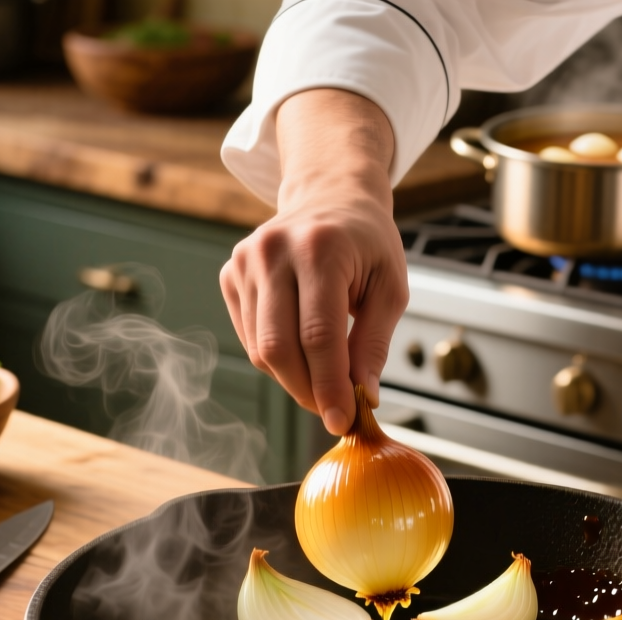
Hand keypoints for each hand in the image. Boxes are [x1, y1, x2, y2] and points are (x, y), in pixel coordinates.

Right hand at [220, 89, 406, 434]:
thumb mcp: (391, 287)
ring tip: (325, 381)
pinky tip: (303, 351)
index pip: (319, 336)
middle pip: (279, 348)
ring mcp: (244, 262)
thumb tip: (364, 397)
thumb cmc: (367, 243)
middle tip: (334, 411)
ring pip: (261, 349)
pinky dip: (278, 359)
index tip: (344, 421)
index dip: (330, 386)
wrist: (330, 196)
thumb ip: (375, 343)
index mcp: (320, 249)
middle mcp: (273, 251)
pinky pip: (250, 338)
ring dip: (294, 379)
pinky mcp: (230, 274)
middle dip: (308, 391)